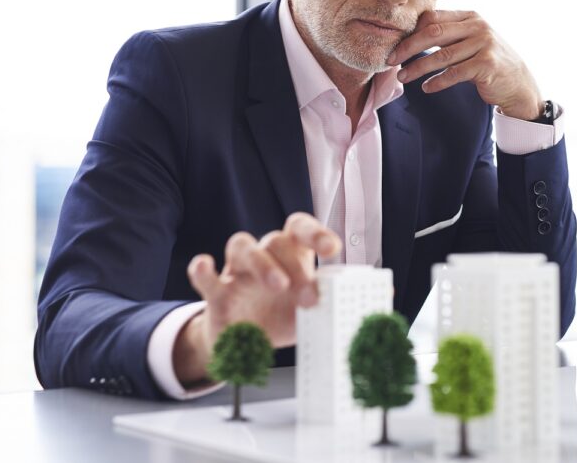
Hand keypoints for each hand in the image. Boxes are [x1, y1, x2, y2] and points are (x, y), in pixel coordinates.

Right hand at [174, 213, 341, 384]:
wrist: (243, 347)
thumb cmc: (279, 318)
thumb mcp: (310, 313)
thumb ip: (332, 304)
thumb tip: (373, 301)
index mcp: (290, 256)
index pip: (300, 229)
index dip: (316, 234)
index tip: (332, 250)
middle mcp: (263, 257)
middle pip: (275, 239)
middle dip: (295, 265)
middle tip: (310, 297)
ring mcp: (236, 273)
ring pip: (241, 245)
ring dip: (262, 263)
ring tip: (278, 286)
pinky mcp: (215, 294)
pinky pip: (203, 275)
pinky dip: (202, 269)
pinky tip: (205, 266)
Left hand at [388, 9, 542, 120]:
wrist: (518, 83)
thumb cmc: (487, 62)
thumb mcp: (470, 42)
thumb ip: (448, 36)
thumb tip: (411, 38)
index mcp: (470, 16)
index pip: (433, 18)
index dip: (411, 31)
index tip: (395, 45)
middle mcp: (478, 27)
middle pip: (433, 33)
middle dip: (408, 47)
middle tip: (391, 60)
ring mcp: (484, 44)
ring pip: (441, 55)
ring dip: (418, 68)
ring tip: (402, 77)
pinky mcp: (486, 64)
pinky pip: (454, 73)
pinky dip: (437, 81)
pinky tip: (426, 87)